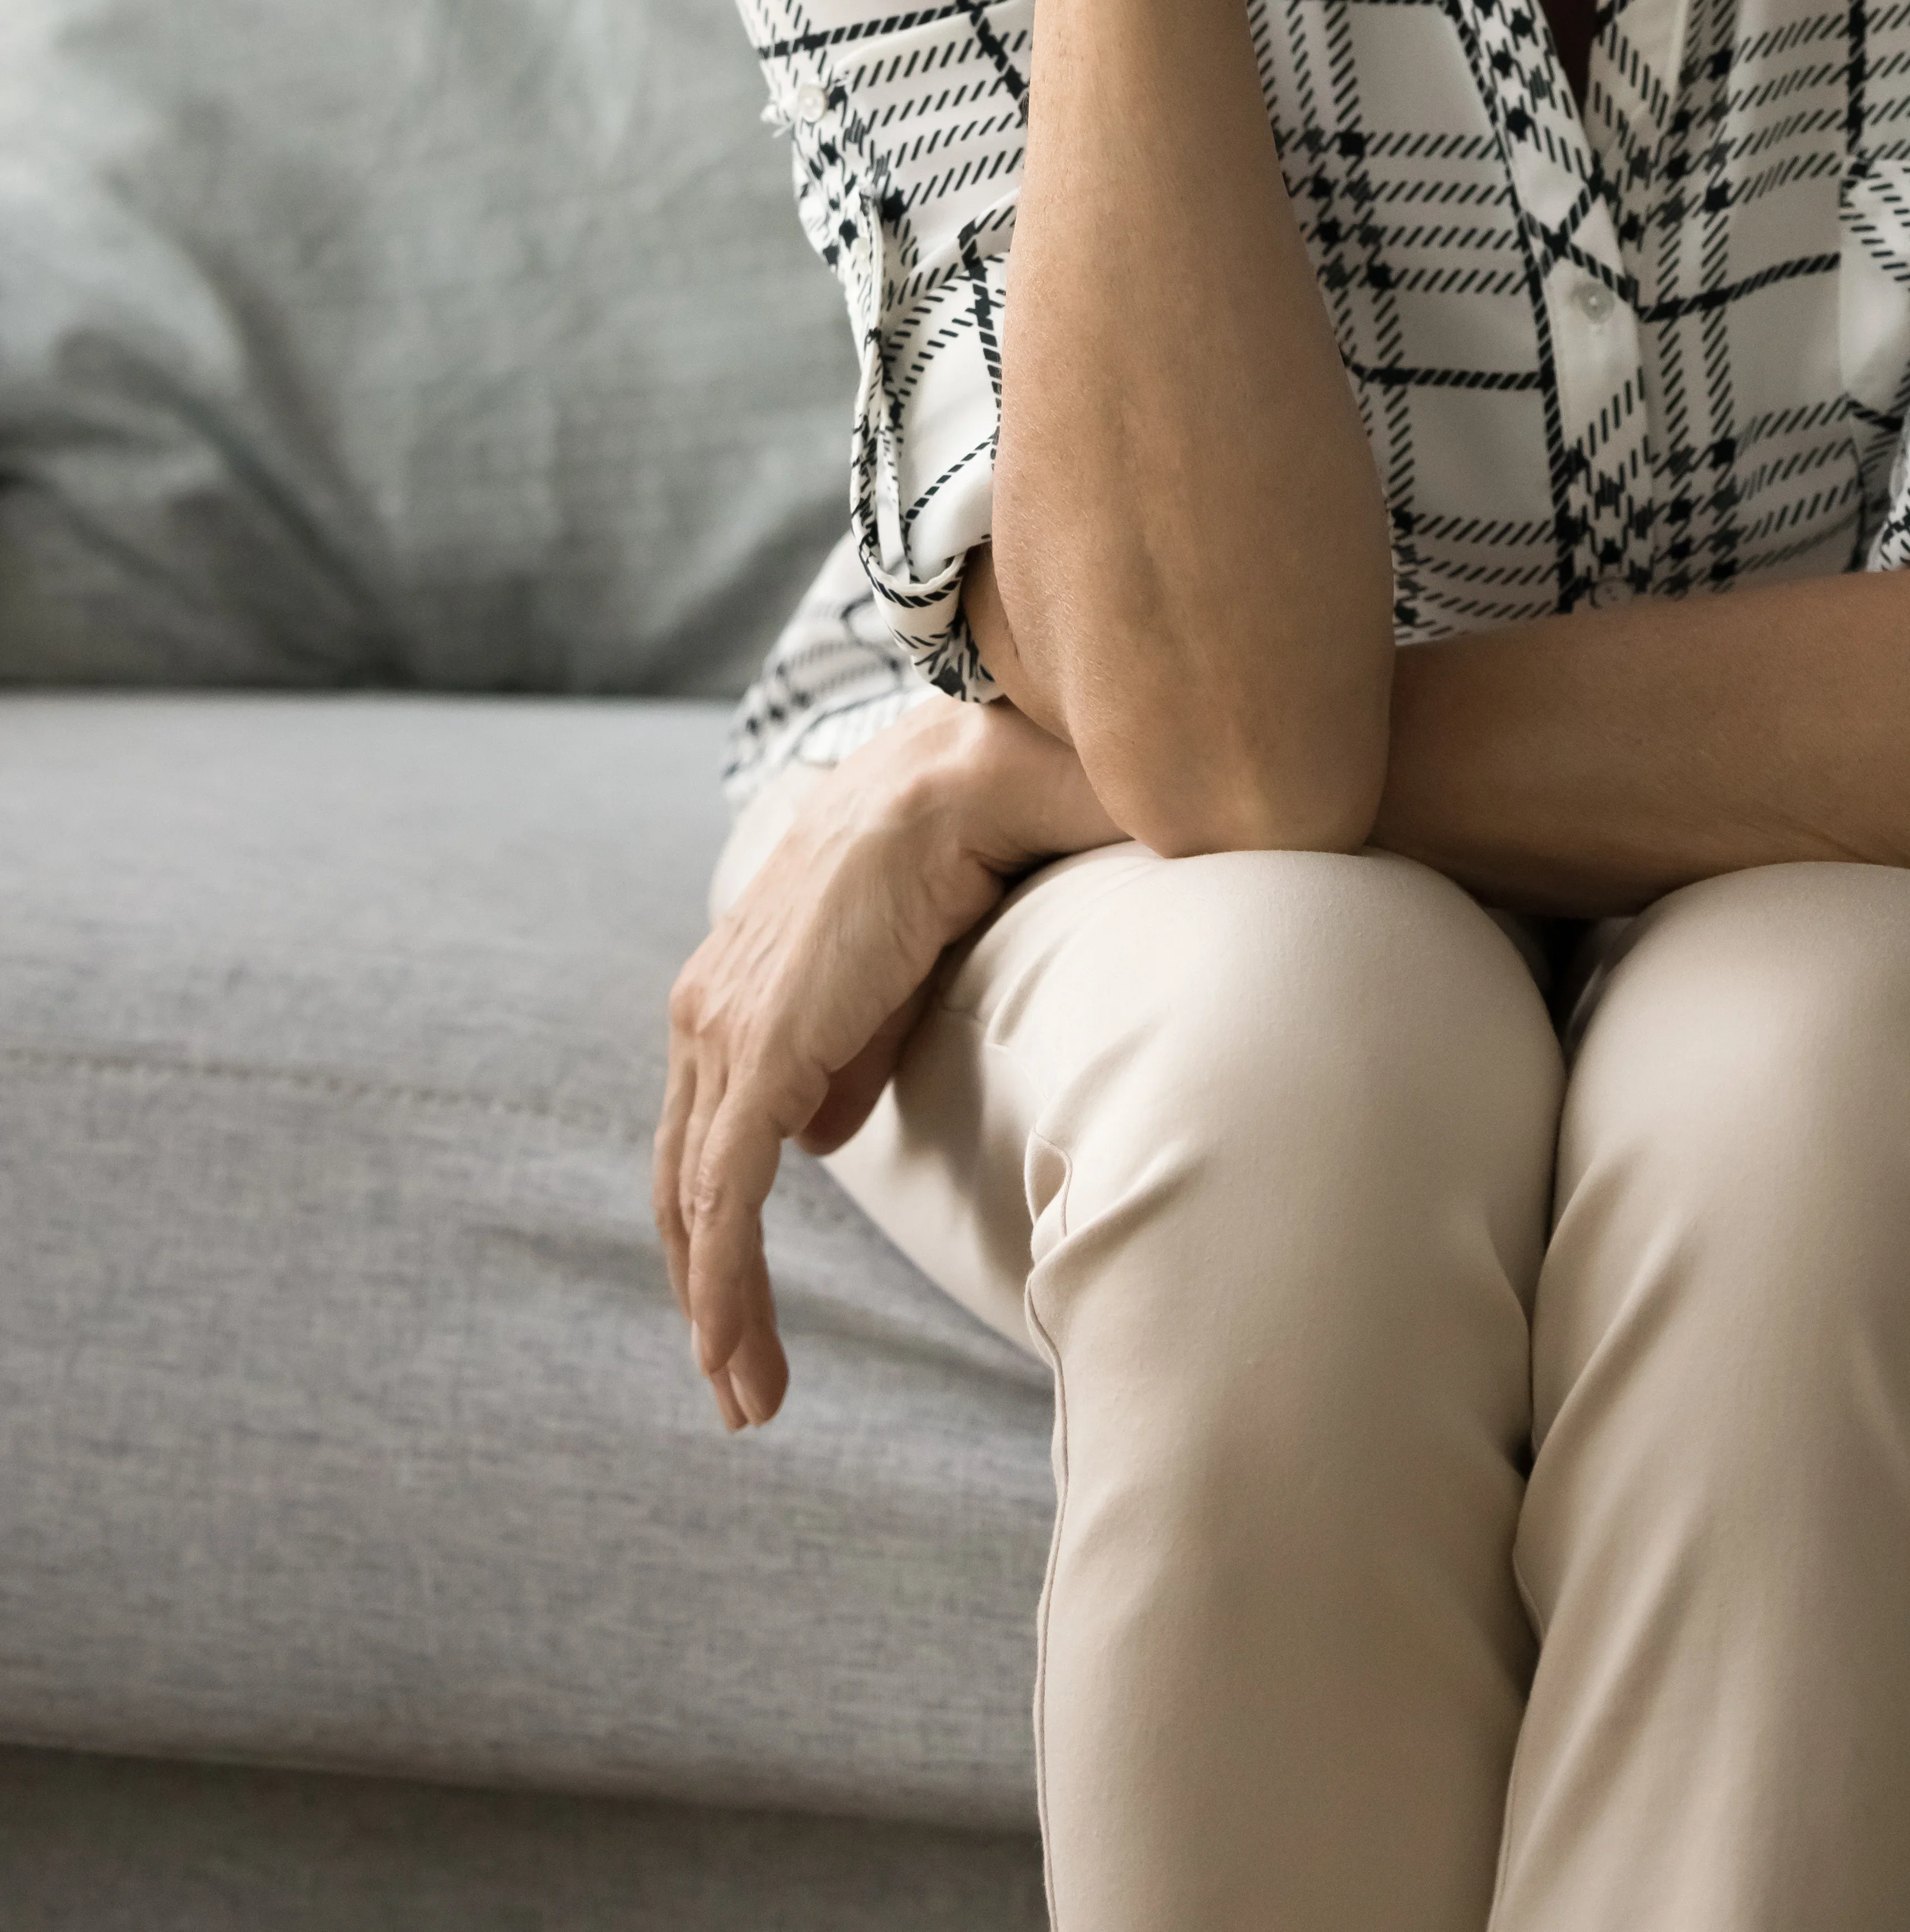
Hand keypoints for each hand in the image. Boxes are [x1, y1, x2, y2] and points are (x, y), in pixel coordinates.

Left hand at [652, 695, 1112, 1429]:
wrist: (957, 781)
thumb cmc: (944, 855)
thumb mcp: (887, 983)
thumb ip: (844, 1057)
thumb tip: (818, 1135)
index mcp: (732, 990)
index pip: (704, 1139)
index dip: (716, 1236)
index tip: (742, 1324)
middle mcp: (707, 1010)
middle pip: (683, 1184)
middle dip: (705, 1296)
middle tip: (740, 1389)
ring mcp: (723, 1029)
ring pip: (696, 1204)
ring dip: (718, 1313)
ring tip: (747, 1396)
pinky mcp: (762, 1052)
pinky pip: (726, 1196)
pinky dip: (726, 1286)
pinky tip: (738, 1354)